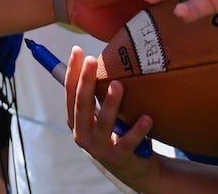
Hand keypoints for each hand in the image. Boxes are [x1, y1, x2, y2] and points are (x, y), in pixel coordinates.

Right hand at [65, 46, 160, 187]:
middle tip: (92, 60)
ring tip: (118, 84)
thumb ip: (97, 93)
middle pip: (82, 105)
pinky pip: (129, 141)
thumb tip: (99, 56)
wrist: (131, 166)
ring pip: (104, 123)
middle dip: (86, 82)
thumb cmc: (114, 132)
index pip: (70, 93)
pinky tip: (147, 118)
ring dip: (110, 103)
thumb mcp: (100, 114)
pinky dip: (138, 129)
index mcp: (76, 120)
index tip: (77, 50)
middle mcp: (83, 134)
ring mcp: (100, 147)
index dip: (72, 72)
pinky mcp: (119, 157)